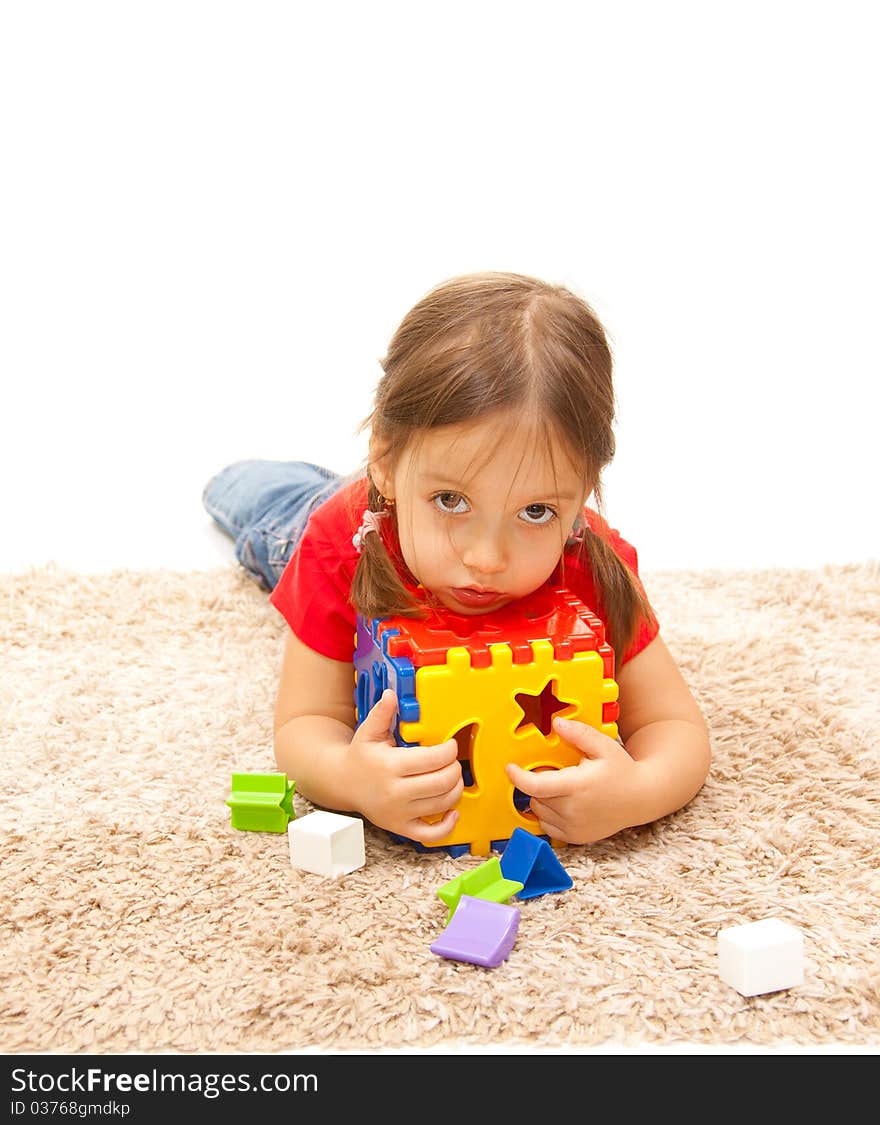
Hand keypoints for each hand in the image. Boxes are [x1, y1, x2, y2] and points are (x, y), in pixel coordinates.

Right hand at [349, 689, 462, 842]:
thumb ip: (382, 712)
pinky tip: (452, 811)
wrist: (343, 783)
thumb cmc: (361, 756)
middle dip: (455, 768)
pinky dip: (448, 825)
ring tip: (452, 777)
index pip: (434, 759)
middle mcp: (395, 792)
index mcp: (390, 766)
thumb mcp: (369, 731)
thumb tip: (391, 694)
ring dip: (456, 790)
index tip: (450, 745)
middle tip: (453, 761)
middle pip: (443, 782)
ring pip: (442, 805)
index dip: (450, 750)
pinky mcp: (400, 828)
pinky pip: (431, 834)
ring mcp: (398, 813)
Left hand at [505, 715, 642, 843]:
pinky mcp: (575, 838)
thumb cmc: (621, 770)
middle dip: (538, 782)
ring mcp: (573, 827)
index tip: (510, 768)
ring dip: (542, 798)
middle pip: (535, 796)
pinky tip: (565, 803)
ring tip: (564, 787)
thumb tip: (556, 723)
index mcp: (577, 786)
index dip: (518, 777)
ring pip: (539, 811)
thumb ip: (578, 734)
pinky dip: (549, 814)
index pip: (536, 785)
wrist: (641, 798)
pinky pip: (548, 826)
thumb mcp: (603, 746)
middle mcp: (572, 810)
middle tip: (557, 772)